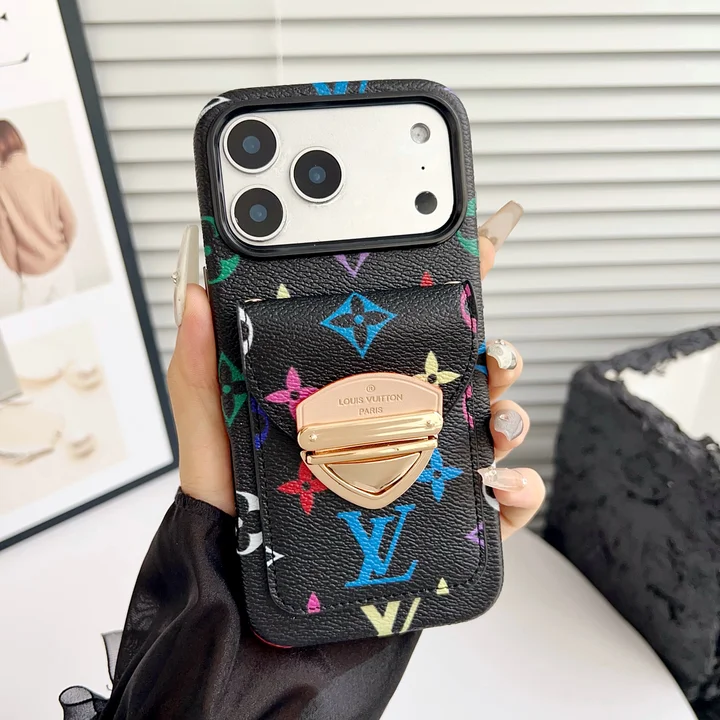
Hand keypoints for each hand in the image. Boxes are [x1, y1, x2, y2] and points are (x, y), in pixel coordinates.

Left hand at [167, 210, 545, 536]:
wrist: (248, 580)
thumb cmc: (237, 504)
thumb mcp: (213, 430)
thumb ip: (201, 368)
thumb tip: (197, 296)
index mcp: (357, 392)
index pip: (414, 334)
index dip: (453, 292)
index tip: (482, 251)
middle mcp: (400, 425)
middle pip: (468, 376)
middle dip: (496, 356)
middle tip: (492, 354)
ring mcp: (427, 471)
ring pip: (494, 428)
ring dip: (512, 414)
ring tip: (497, 418)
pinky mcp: (447, 522)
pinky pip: (503, 500)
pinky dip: (521, 486)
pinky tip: (503, 482)